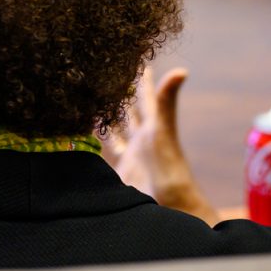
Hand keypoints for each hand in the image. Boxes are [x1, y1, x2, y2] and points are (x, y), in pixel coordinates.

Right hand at [107, 66, 218, 225]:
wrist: (170, 209)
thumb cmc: (171, 172)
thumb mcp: (165, 132)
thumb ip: (167, 103)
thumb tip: (181, 70)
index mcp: (152, 127)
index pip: (146, 98)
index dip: (142, 81)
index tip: (138, 61)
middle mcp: (142, 138)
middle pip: (130, 111)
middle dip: (122, 93)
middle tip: (110, 76)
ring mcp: (133, 154)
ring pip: (118, 129)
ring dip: (109, 115)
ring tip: (97, 100)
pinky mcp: (124, 169)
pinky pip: (110, 150)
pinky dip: (100, 140)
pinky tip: (89, 133)